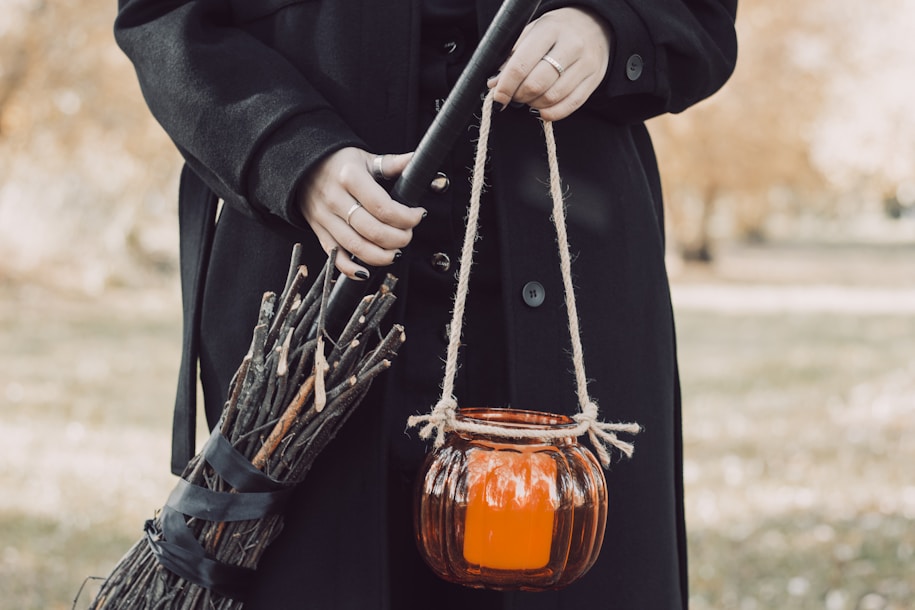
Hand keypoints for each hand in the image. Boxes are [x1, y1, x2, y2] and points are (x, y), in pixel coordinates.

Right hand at [298, 148, 425, 279]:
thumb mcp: (364, 158)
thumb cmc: (338, 162)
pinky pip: (335, 256)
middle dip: (398, 238)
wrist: (301, 166)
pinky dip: (350, 269)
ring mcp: (325, 217)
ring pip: (356, 246)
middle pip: (373, 230)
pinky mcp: (318, 231)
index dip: (406, 217)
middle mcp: (335, 198)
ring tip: (396, 252)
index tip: (418, 215)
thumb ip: (392, 164)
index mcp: (350, 177)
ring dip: (381, 256)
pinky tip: (366, 272)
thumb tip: (417, 160)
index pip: (383, 207)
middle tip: (408, 235)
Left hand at [488, 7, 611, 120]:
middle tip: (514, 96)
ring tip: (529, 99)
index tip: (498, 96)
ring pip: (552, 97)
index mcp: (550, 29)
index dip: (506, 85)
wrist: (593, 25)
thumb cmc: (556, 32)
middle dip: (519, 96)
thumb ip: (512, 57)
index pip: (521, 64)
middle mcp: (571, 45)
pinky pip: (571, 105)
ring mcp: (586, 63)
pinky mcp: (594, 79)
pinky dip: (552, 113)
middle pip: (536, 84)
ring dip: (534, 105)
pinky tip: (542, 110)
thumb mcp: (532, 33)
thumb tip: (495, 83)